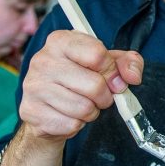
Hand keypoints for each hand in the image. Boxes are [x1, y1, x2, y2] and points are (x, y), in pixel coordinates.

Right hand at [19, 30, 143, 144]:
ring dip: (91, 111)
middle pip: (95, 85)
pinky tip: (68, 114)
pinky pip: (71, 124)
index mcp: (60, 41)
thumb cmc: (80, 79)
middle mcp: (42, 60)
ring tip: (82, 104)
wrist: (48, 107)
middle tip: (97, 96)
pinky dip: (77, 124)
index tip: (112, 78)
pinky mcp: (31, 111)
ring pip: (84, 108)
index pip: (97, 54)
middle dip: (104, 96)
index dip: (112, 71)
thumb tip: (133, 76)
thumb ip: (127, 63)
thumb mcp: (106, 63)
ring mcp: (33, 86)